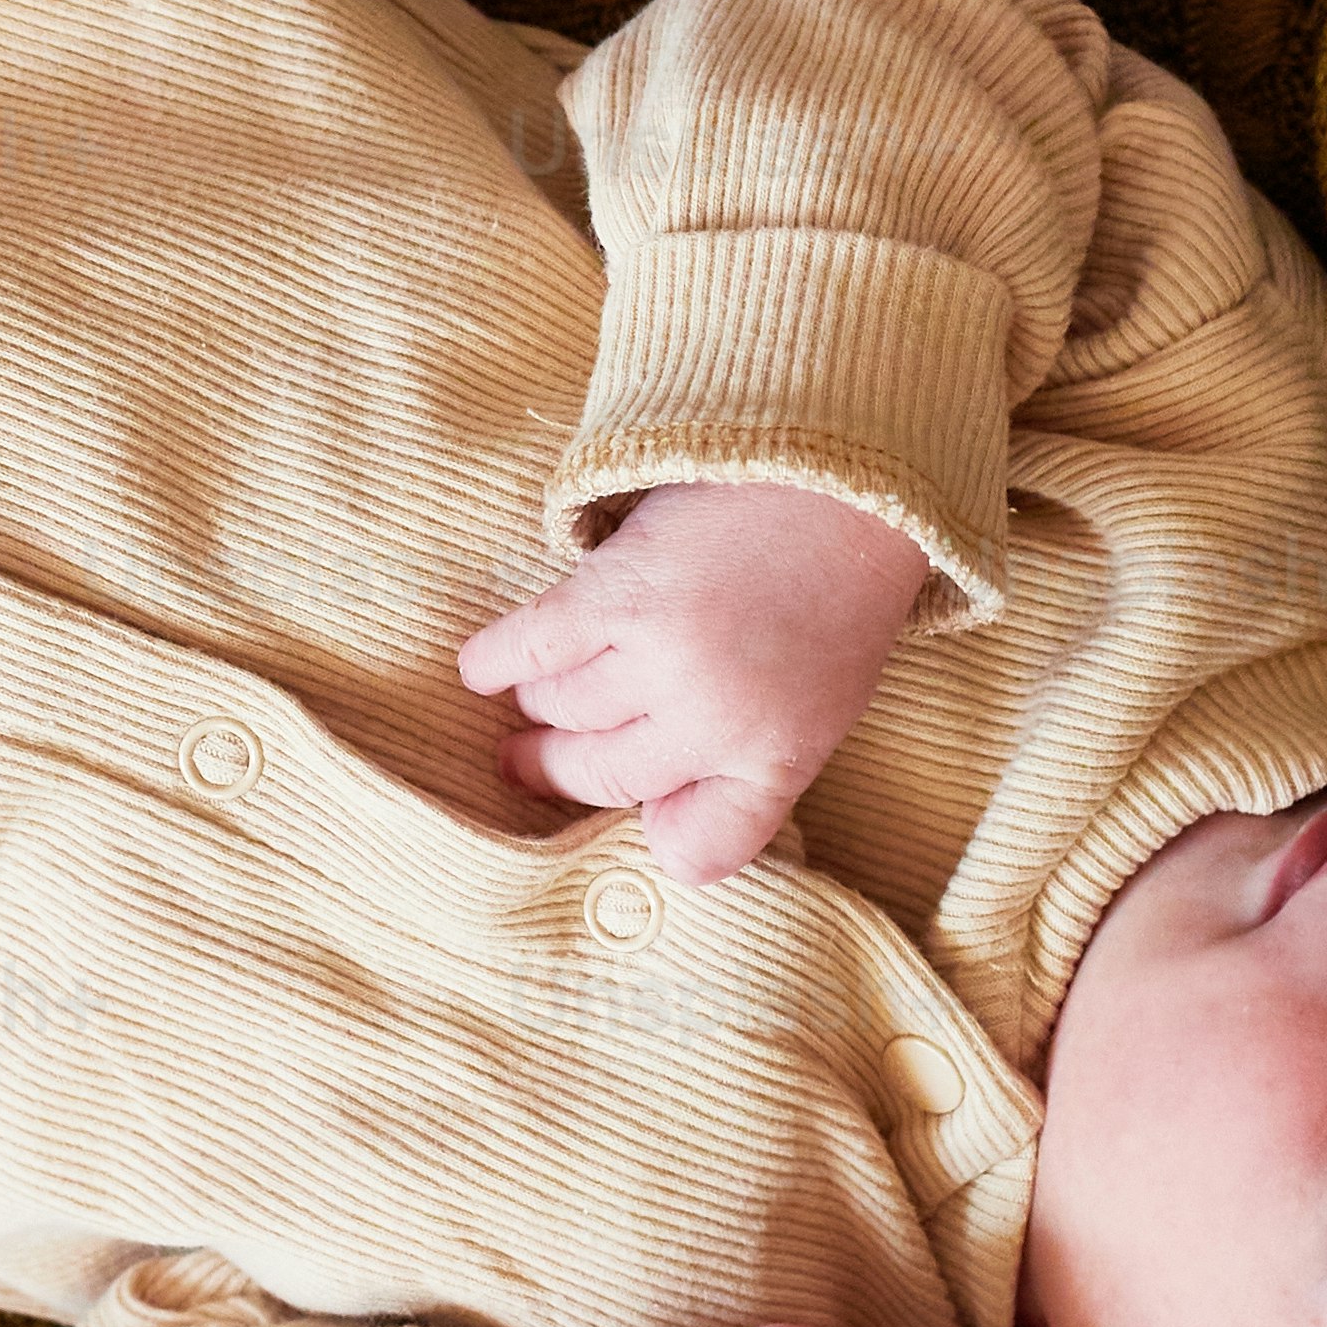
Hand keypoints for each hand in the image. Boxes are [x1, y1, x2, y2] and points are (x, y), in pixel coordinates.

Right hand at [457, 480, 934, 884]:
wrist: (845, 477)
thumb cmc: (837, 592)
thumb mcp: (824, 705)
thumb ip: (749, 768)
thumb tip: (654, 822)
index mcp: (776, 759)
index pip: (699, 849)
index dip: (661, 837)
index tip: (638, 815)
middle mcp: (714, 724)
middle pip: (603, 776)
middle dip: (555, 769)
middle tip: (524, 762)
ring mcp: (661, 661)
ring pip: (561, 708)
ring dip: (537, 702)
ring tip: (531, 692)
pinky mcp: (616, 596)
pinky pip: (528, 649)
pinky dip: (494, 663)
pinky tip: (481, 670)